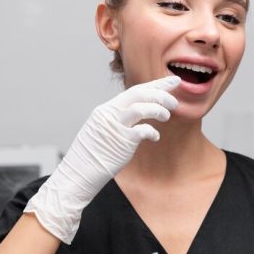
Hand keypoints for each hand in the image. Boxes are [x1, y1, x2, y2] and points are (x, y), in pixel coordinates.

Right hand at [24, 76, 179, 242]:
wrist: (79, 173)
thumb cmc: (94, 154)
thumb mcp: (103, 129)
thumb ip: (119, 119)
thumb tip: (139, 113)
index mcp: (107, 109)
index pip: (135, 90)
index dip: (156, 84)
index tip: (173, 81)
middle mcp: (110, 113)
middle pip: (139, 94)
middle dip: (161, 93)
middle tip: (175, 101)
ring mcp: (115, 126)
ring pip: (141, 107)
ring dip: (158, 110)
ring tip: (166, 116)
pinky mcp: (121, 141)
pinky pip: (142, 130)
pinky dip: (152, 132)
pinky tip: (155, 137)